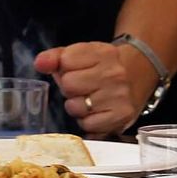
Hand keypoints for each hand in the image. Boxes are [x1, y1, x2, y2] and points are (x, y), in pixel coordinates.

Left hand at [36, 42, 152, 137]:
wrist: (135, 78)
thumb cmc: (100, 67)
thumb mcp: (79, 54)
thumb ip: (54, 57)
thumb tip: (40, 63)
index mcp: (103, 53)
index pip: (65, 61)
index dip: (64, 68)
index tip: (75, 69)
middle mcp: (114, 73)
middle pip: (68, 85)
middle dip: (69, 88)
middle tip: (83, 87)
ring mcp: (120, 95)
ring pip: (75, 107)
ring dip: (77, 106)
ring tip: (90, 99)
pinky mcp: (122, 116)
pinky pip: (87, 124)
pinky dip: (87, 121)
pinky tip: (96, 111)